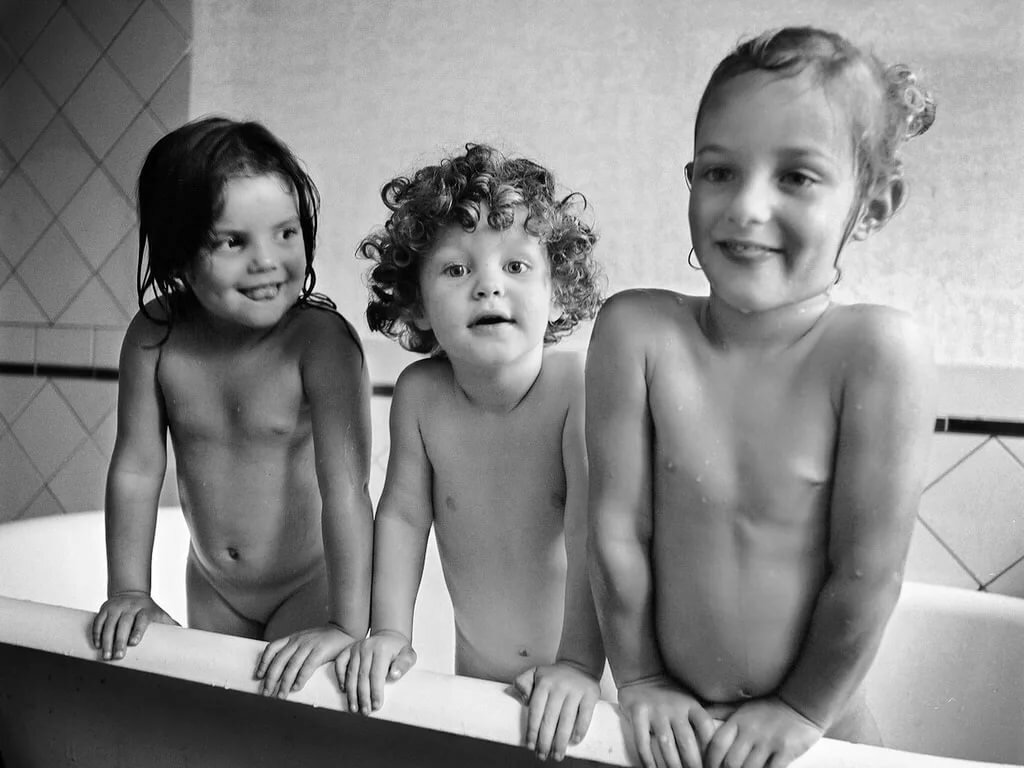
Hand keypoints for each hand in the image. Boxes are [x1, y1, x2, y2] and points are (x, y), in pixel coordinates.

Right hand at [92, 591, 178, 660]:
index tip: (133, 643)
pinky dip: (96, 633)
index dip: (138, 630)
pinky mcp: (104, 609)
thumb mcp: (160, 615)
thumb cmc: (148, 610)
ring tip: (106, 655)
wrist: (131, 593)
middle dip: (120, 640)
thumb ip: (171, 625)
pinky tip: (97, 645)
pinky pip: (98, 621)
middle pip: (124, 623)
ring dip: (106, 640)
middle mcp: (130, 607)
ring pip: (109, 623)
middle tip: (118, 656)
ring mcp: (116, 607)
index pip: (142, 618)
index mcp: (146, 609)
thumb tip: (187, 636)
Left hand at [255, 623, 357, 697]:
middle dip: (271, 678)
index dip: (263, 663)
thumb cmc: (324, 639)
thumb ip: (294, 650)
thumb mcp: (305, 640)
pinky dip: (301, 678)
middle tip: (266, 692)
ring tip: (280, 695)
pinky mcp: (320, 650)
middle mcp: (298, 641)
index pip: (272, 648)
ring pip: (291, 666)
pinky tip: (297, 687)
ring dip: (284, 683)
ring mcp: (309, 645)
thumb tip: (280, 669)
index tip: (258, 676)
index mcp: (293, 638)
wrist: (344, 628)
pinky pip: (307, 666)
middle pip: (279, 660)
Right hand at [335, 629, 416, 714]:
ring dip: (351, 693)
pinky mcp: (348, 649)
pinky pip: (340, 663)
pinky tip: (343, 690)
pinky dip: (340, 677)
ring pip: (351, 673)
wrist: (389, 637)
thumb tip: (394, 675)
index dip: (376, 692)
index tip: (377, 706)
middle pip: (362, 676)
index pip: (377, 674)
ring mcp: (356, 647)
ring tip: (354, 708)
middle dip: (363, 697)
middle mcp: (366, 647)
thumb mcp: (409, 654)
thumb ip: (404, 664)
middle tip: (365, 712)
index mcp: (382, 649)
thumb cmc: (399, 649)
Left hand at [513, 661, 600, 760]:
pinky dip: (580, 730)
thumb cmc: (554, 676)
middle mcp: (559, 686)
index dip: (533, 730)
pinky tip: (574, 741)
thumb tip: (522, 699)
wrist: (579, 665)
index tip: (530, 745)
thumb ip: (523, 683)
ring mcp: (576, 690)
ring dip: (561, 742)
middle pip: (550, 719)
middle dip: (545, 741)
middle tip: (542, 755)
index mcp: (544, 683)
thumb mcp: (535, 673)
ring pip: (567, 720)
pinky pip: (585, 715)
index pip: (536, 711)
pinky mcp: (590, 694)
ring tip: (557, 755)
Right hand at [617, 675, 715, 767]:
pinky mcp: (638, 712)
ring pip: (666, 744)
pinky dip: (647, 759)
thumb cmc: (670, 695)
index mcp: (691, 705)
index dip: (711, 748)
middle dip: (692, 764)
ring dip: (672, 765)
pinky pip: (642, 741)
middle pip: (687, 741)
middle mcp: (675, 707)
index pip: (706, 727)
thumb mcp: (688, 702)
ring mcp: (655, 710)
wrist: (642, 676)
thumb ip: (700, 720)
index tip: (712, 764)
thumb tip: (718, 746)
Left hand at [704, 697, 822, 767]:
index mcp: (738, 721)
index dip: (709, 761)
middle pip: (730, 762)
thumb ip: (721, 712)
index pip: (716, 744)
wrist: (800, 704)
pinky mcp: (786, 750)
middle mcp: (751, 731)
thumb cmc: (768, 708)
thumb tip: (699, 714)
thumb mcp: (742, 706)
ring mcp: (769, 741)